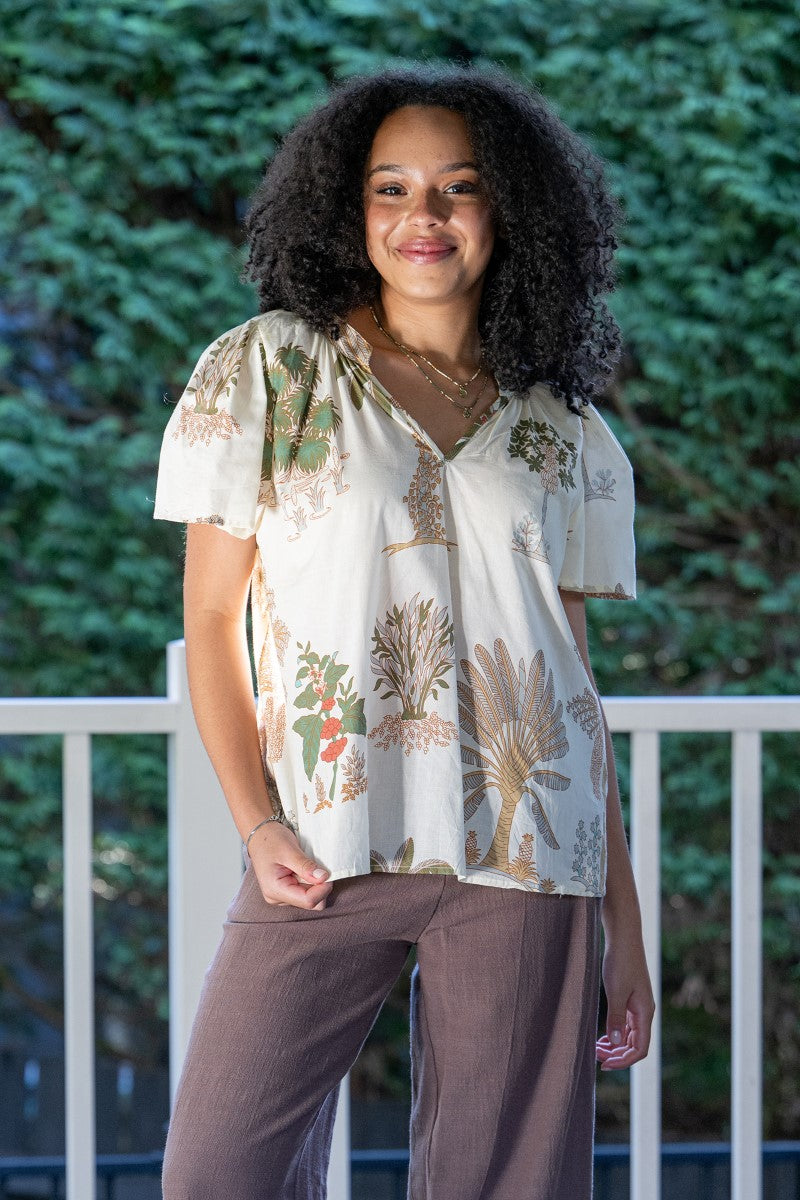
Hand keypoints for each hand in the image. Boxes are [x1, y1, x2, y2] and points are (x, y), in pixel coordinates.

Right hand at [247, 822, 332, 909]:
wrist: (260, 834)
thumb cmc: (271, 839)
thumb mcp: (289, 850)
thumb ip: (305, 866)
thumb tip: (323, 878)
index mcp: (275, 890)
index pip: (308, 901)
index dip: (322, 888)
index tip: (327, 872)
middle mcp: (277, 898)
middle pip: (311, 903)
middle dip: (320, 887)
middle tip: (318, 867)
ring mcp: (281, 896)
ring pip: (310, 899)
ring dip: (315, 883)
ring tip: (308, 866)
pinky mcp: (286, 891)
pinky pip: (305, 892)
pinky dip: (311, 881)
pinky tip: (305, 869)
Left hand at [596, 928, 654, 1070]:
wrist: (624, 937)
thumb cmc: (621, 962)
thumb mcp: (615, 991)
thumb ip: (615, 1018)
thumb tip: (615, 1044)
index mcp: (645, 1013)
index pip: (639, 1049)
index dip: (623, 1061)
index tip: (604, 1064)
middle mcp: (644, 1012)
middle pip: (635, 1045)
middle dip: (617, 1055)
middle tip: (596, 1058)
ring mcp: (638, 1005)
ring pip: (630, 1035)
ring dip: (615, 1045)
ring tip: (597, 1049)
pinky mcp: (630, 998)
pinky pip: (626, 1024)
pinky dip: (615, 1033)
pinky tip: (602, 1035)